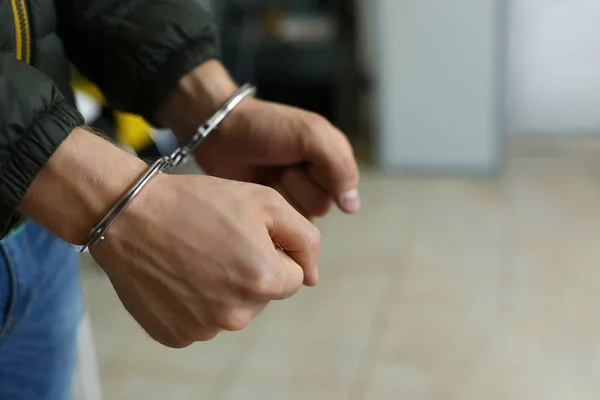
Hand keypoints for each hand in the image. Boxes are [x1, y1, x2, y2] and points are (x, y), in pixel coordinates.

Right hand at [92, 174, 319, 347]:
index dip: (273, 251)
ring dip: (223, 287)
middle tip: (217, 242)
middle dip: (250, 271)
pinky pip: (202, 320)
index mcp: (264, 280)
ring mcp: (204, 328)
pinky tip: (178, 275)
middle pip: (263, 296)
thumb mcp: (264, 201)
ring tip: (194, 256)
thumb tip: (313, 277)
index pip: (292, 277)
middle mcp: (237, 314)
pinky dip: (195, 302)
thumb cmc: (197, 202)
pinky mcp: (176, 335)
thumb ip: (304, 237)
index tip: (245, 235)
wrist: (130, 214)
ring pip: (233, 309)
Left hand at [158, 61, 360, 219]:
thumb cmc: (266, 127)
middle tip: (281, 166)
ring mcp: (295, 194)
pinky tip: (260, 187)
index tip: (302, 157)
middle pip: (321, 205)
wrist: (222, 131)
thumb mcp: (310, 134)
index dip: (319, 176)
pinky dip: (271, 206)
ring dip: (283, 195)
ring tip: (268, 174)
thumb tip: (352, 206)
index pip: (342, 187)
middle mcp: (318, 178)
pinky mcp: (274, 206)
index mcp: (332, 157)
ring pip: (302, 216)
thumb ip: (339, 165)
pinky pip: (284, 222)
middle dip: (298, 185)